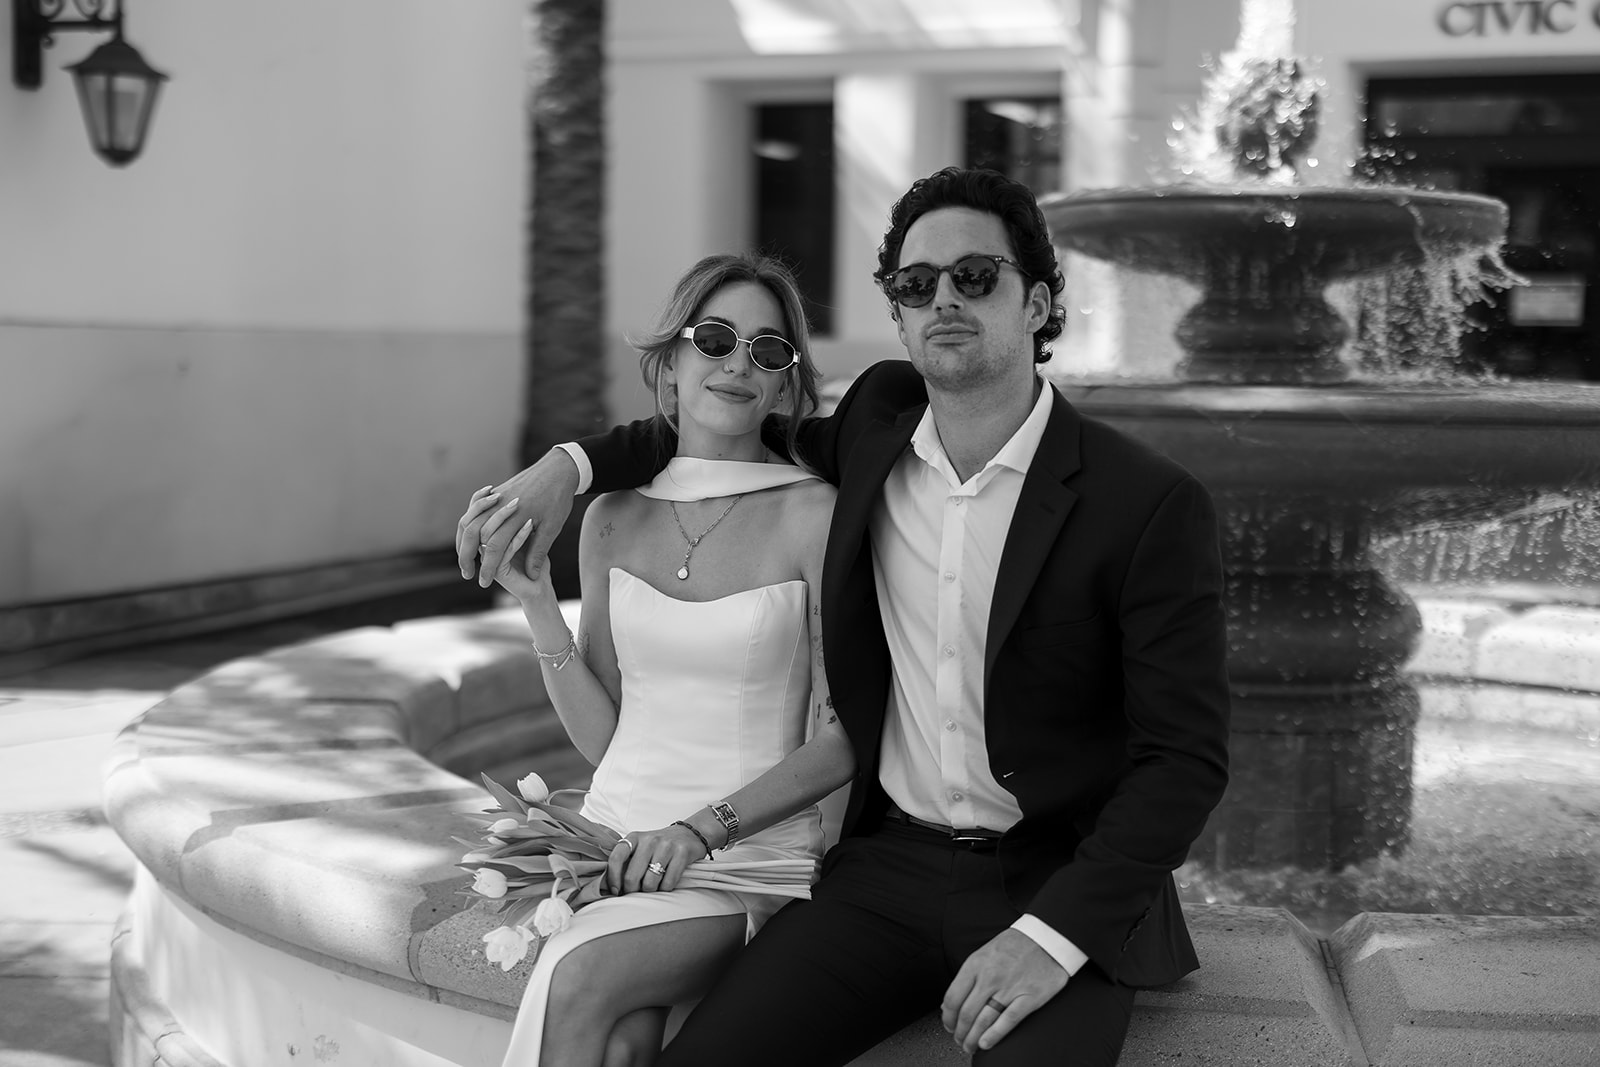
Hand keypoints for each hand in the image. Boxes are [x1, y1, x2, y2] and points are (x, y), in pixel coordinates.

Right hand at [456, 450, 578, 586]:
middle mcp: (500, 506)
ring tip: (463, 557)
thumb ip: (539, 551)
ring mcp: (496, 497)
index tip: (483, 582)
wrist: (559, 468)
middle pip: (474, 532)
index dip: (488, 567)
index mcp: (516, 517)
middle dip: (466, 555)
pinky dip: (469, 522)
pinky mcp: (497, 492)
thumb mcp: (552, 527)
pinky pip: (475, 508)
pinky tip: (470, 534)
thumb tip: (532, 576)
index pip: (494, 547)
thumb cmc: (559, 499)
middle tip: (466, 573)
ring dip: (463, 540)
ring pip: (470, 520)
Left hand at [605, 824, 706, 895]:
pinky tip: (666, 882)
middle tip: (637, 890)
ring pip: (650, 883)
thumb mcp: (640, 847)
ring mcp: (666, 846)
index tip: (615, 890)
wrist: (688, 834)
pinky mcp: (682, 853)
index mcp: (634, 837)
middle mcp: (649, 840)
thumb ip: (625, 862)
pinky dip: (665, 889)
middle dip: (632, 890)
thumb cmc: (659, 846)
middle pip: (632, 877)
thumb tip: (609, 886)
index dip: (612, 878)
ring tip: (653, 884)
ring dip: (650, 890)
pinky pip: (668, 883)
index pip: (616, 858)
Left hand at [941, 929, 1069, 1054]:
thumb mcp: (984, 954)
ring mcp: (1010, 988)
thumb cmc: (1014, 945)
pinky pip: (1008, 1021)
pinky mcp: (1029, 997)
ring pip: (984, 1020)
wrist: (1046, 938)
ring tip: (970, 1046)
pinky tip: (986, 1043)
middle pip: (966, 1013)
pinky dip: (994, 1035)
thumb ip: (967, 978)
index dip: (948, 1017)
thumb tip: (949, 1002)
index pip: (953, 998)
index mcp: (975, 964)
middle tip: (959, 1039)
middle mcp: (990, 977)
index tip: (948, 1025)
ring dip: (973, 1038)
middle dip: (960, 1032)